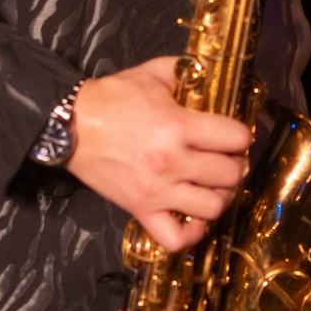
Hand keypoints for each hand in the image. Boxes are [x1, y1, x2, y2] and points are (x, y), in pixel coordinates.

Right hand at [66, 59, 251, 253]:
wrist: (70, 125)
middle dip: (234, 164)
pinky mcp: (141, 210)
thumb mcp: (153, 73)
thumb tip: (209, 76)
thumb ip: (186, 72)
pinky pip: (176, 238)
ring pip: (213, 207)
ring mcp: (157, 191)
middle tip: (225, 159)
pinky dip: (191, 233)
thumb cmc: (110, 99)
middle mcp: (172, 162)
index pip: (236, 137)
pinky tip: (193, 215)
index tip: (233, 135)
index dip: (240, 135)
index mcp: (178, 126)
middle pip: (230, 174)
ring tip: (212, 185)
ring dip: (219, 196)